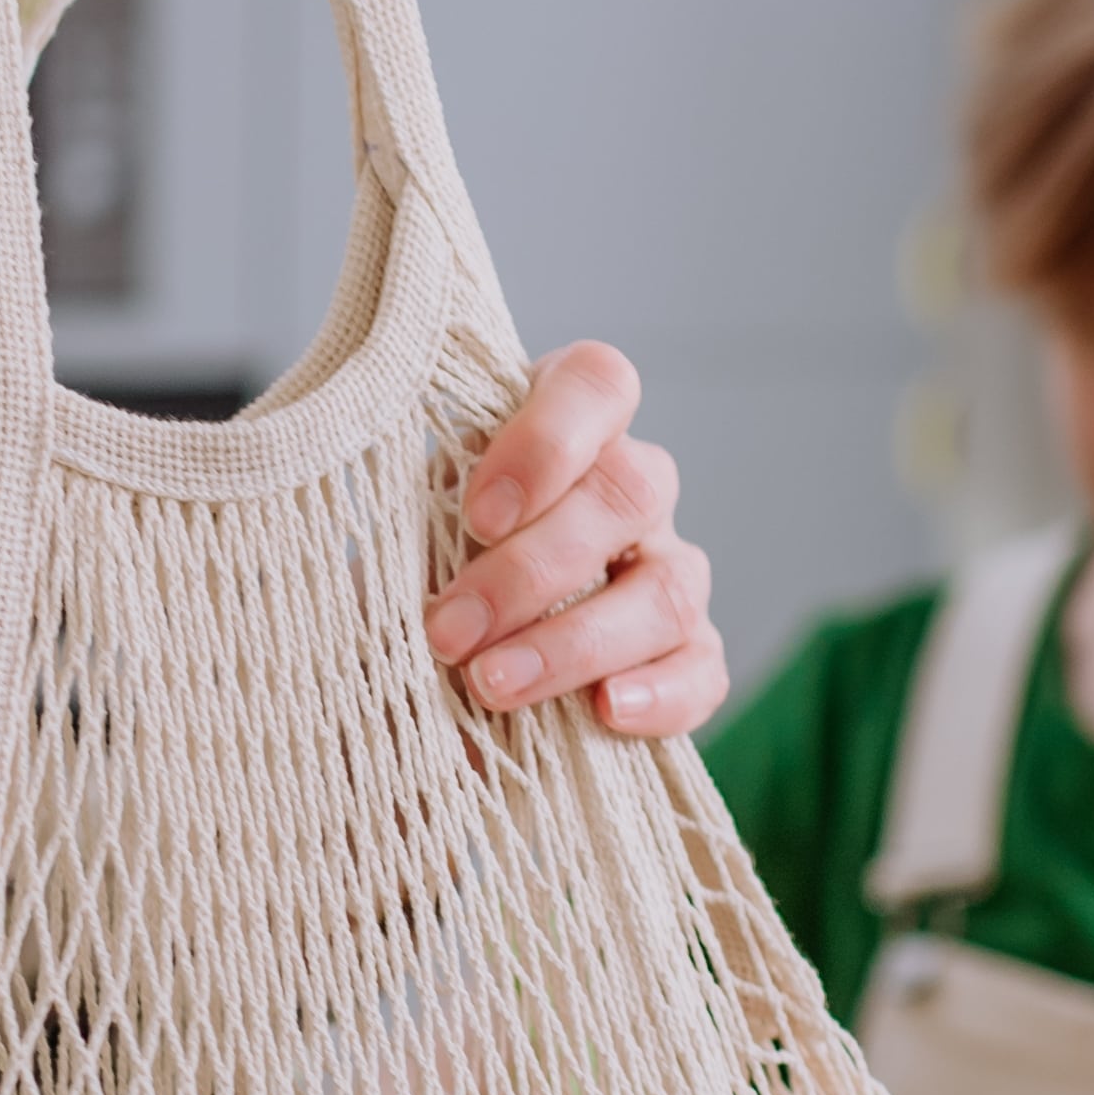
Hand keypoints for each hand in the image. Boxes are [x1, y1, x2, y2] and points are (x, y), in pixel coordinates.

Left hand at [426, 340, 726, 735]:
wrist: (416, 685)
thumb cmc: (405, 592)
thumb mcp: (391, 549)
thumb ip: (403, 535)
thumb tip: (404, 576)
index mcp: (558, 431)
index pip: (596, 384)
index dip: (548, 442)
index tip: (478, 517)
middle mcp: (626, 490)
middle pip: (628, 491)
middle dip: (531, 570)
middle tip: (449, 632)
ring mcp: (665, 570)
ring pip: (667, 587)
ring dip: (575, 642)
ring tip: (493, 685)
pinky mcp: (684, 654)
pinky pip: (702, 668)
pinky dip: (661, 693)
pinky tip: (605, 710)